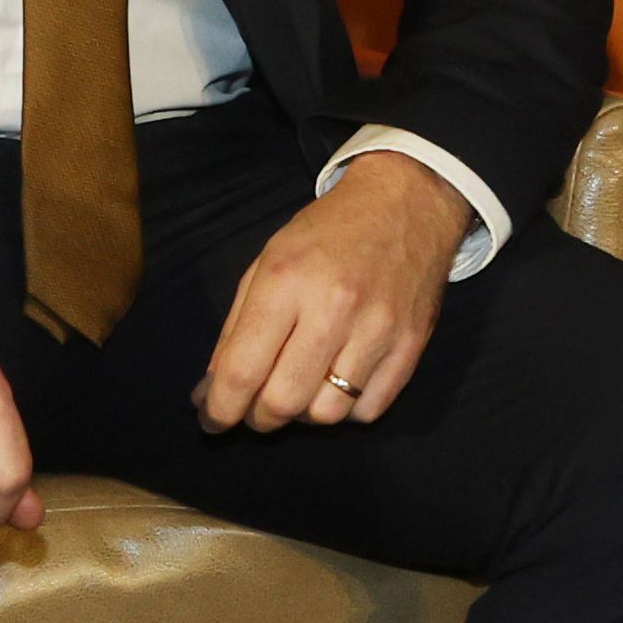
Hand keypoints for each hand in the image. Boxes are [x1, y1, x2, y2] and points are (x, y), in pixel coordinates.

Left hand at [196, 147, 470, 430]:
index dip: (218, 409)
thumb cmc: (326, 233)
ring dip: (303, 416)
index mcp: (286, 279)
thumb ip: (236, 331)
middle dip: (258, 419)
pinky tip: (338, 385)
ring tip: (300, 391)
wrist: (406, 202)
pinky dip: (346, 410)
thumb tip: (209, 394)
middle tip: (255, 409)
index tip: (211, 421)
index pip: (242, 369)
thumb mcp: (266, 264)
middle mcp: (334, 306)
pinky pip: (369, 410)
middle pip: (283, 402)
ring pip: (327, 415)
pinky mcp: (412, 343)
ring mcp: (379, 328)